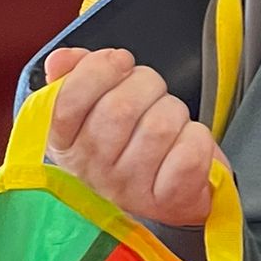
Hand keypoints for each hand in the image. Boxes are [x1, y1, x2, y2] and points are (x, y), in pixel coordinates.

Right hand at [45, 46, 223, 226]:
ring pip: (160, 126)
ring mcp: (129, 190)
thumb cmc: (134, 142)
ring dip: (175, 111)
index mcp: (66, 143)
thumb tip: (62, 60)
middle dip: (147, 85)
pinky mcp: (169, 200)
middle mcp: (91, 171)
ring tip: (170, 122)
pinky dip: (197, 137)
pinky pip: (189, 152)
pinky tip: (187, 143)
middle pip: (120, 108)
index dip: (98, 70)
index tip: (121, 61)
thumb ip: (77, 74)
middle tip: (152, 94)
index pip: (68, 101)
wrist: (172, 190)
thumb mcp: (98, 104)